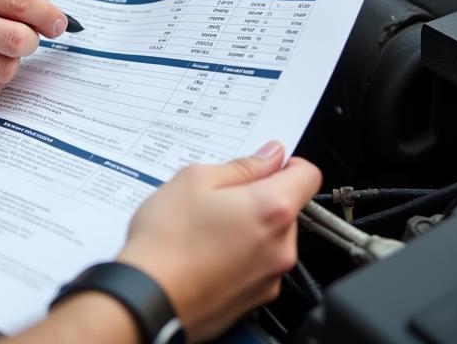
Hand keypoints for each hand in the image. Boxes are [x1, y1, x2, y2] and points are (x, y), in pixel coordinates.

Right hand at [116, 142, 321, 341]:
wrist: (148, 298)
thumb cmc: (167, 241)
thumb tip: (268, 157)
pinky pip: (257, 265)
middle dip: (259, 197)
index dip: (287, 162)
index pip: (308, 174)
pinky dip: (240, 254)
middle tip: (219, 197)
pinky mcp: (255, 299)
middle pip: (287, 208)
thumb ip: (241, 166)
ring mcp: (270, 278)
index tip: (265, 164)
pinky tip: (207, 251)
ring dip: (249, 227)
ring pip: (271, 237)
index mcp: (272, 210)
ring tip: (207, 226)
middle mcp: (281, 247)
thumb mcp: (195, 179)